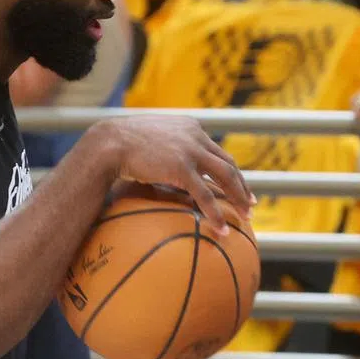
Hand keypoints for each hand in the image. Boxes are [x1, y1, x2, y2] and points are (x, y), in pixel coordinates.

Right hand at [93, 116, 254, 234]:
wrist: (109, 143)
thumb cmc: (121, 145)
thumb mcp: (150, 141)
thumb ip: (165, 150)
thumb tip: (167, 169)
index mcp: (191, 128)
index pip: (218, 152)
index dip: (231, 171)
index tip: (240, 186)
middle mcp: (195, 136)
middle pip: (228, 163)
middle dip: (242, 186)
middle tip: (250, 204)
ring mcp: (190, 150)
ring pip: (225, 176)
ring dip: (238, 199)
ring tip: (245, 218)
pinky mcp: (181, 167)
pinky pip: (205, 195)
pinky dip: (215, 214)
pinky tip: (222, 230)